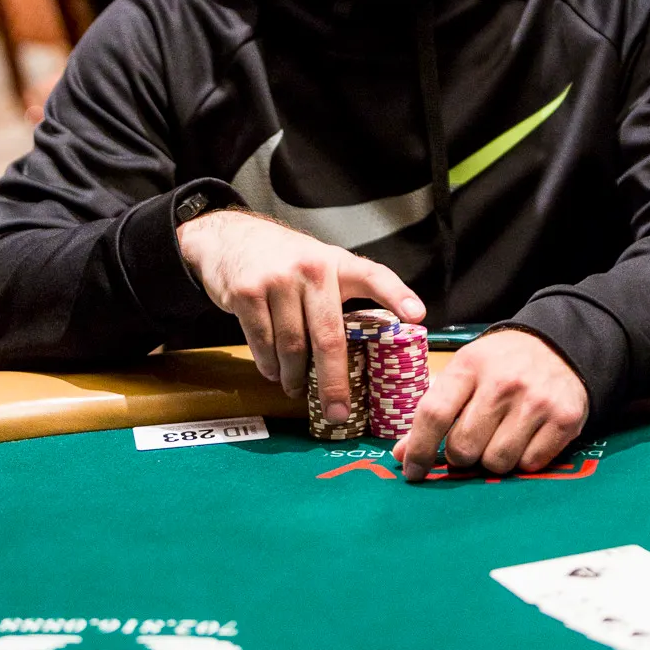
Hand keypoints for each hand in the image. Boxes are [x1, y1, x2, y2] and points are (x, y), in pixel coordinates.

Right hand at [178, 210, 424, 417]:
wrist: (231, 237)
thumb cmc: (285, 261)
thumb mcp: (320, 265)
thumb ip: (340, 297)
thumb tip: (363, 352)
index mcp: (338, 263)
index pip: (374, 276)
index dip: (397, 295)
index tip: (418, 316)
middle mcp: (312, 269)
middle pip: (329, 337)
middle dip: (335, 382)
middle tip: (339, 412)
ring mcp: (277, 280)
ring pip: (292, 347)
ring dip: (294, 377)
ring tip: (297, 388)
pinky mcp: (247, 293)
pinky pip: (263, 343)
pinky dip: (269, 366)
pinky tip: (274, 373)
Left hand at [392, 330, 588, 480]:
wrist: (559, 345)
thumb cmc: (500, 364)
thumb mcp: (464, 373)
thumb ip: (434, 410)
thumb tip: (402, 455)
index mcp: (469, 365)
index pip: (434, 414)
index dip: (419, 449)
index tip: (413, 470)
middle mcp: (503, 382)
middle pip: (464, 447)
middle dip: (460, 456)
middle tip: (468, 444)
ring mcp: (536, 401)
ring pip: (497, 462)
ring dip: (492, 460)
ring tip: (498, 439)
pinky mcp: (564, 419)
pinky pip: (530, 465)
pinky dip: (523, 461)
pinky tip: (524, 439)